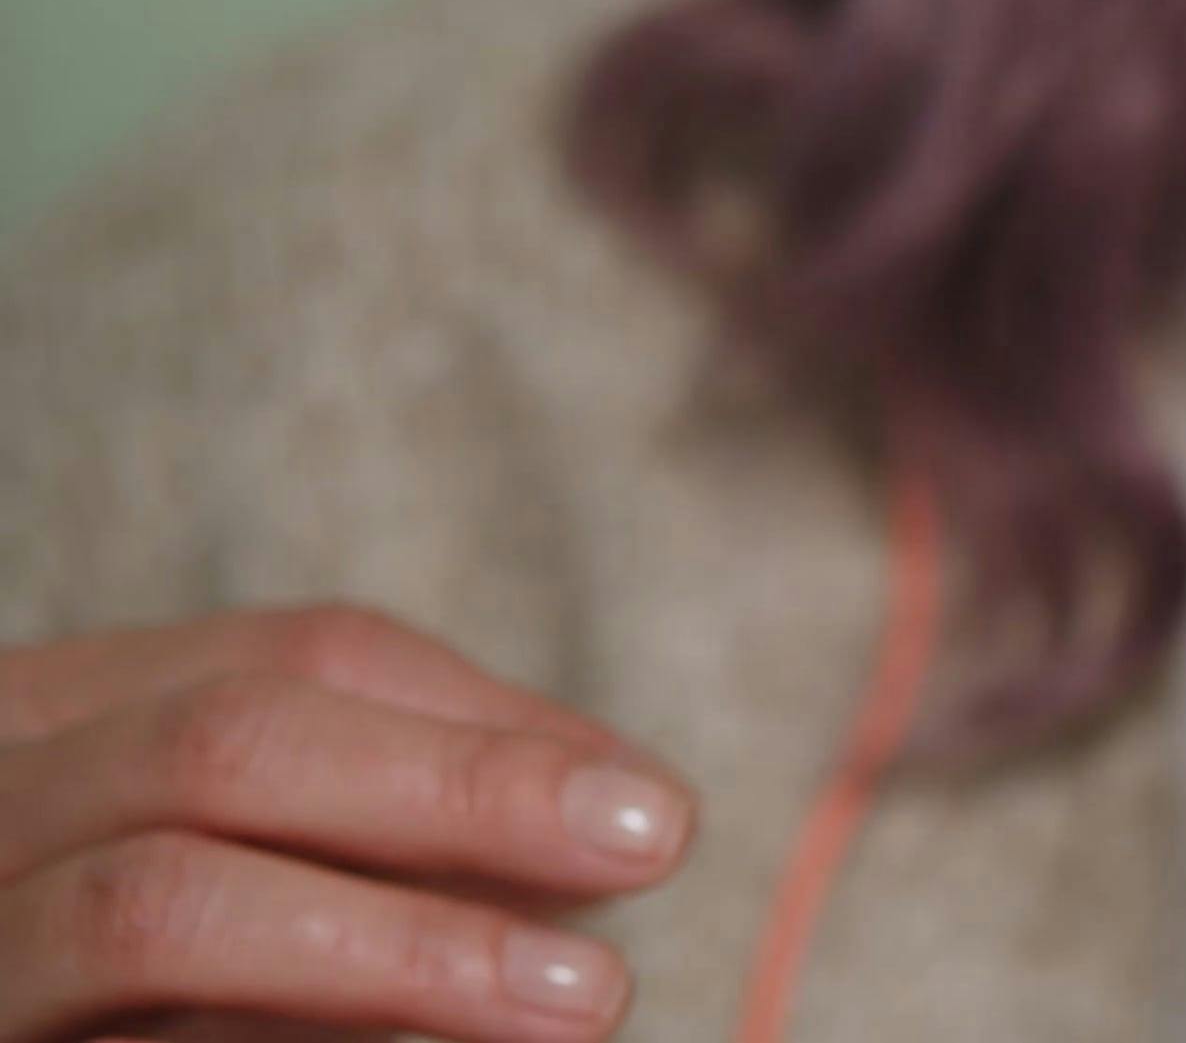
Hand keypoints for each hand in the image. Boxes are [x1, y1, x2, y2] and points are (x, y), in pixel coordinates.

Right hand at [0, 606, 695, 1040]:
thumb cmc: (127, 981)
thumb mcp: (237, 857)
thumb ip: (387, 818)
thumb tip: (615, 812)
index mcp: (52, 720)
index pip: (299, 662)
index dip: (490, 725)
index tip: (646, 799)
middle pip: (225, 749)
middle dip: (461, 789)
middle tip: (649, 848)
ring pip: (157, 910)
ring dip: (400, 946)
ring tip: (584, 999)